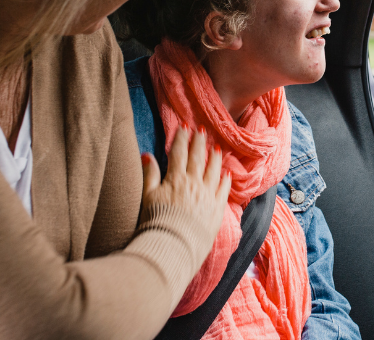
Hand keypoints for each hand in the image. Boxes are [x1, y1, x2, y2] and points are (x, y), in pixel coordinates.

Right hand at [139, 129, 230, 252]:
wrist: (174, 245)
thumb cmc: (157, 222)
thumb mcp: (148, 197)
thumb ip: (149, 174)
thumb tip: (146, 154)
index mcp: (176, 179)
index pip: (179, 153)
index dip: (181, 139)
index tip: (184, 128)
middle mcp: (194, 183)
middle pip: (197, 157)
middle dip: (199, 142)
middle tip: (202, 130)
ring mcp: (207, 194)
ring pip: (213, 170)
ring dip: (214, 157)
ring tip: (216, 148)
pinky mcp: (217, 208)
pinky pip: (223, 189)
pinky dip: (225, 180)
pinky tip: (227, 174)